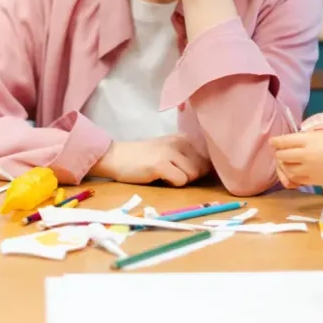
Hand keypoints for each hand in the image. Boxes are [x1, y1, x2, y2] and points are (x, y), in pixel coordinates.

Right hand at [91, 135, 209, 186]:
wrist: (115, 156)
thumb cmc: (141, 157)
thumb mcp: (167, 150)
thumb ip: (186, 156)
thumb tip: (207, 170)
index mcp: (182, 138)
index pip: (207, 155)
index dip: (202, 168)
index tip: (189, 172)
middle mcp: (178, 142)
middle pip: (202, 167)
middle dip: (191, 176)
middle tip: (174, 175)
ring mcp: (169, 152)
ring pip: (193, 174)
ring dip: (182, 180)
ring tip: (166, 176)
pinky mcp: (160, 165)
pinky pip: (180, 181)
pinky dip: (173, 184)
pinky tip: (161, 179)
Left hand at [270, 131, 322, 187]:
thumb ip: (310, 138)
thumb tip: (296, 141)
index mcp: (309, 141)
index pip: (285, 141)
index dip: (276, 141)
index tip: (273, 142)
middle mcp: (305, 155)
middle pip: (282, 155)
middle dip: (279, 153)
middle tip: (280, 152)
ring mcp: (307, 170)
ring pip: (286, 169)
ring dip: (283, 166)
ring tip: (286, 162)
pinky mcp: (311, 181)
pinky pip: (294, 180)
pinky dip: (290, 176)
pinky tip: (292, 173)